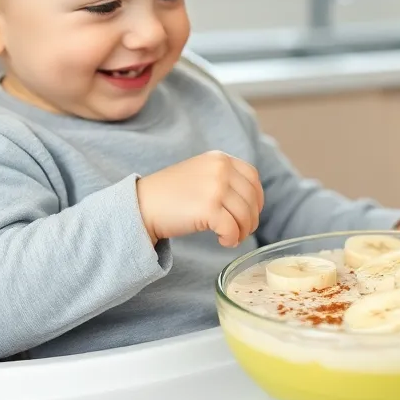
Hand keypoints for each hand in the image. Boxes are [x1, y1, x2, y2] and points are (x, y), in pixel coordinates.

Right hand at [136, 151, 264, 246]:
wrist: (142, 205)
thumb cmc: (169, 194)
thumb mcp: (200, 173)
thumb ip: (223, 178)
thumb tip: (251, 201)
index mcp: (219, 158)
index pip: (252, 177)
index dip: (257, 198)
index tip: (251, 212)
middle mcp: (220, 169)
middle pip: (251, 198)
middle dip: (251, 219)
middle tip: (241, 232)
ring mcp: (215, 187)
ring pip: (245, 215)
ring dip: (243, 231)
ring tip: (231, 238)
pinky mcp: (209, 208)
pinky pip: (232, 229)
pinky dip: (231, 239)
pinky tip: (223, 241)